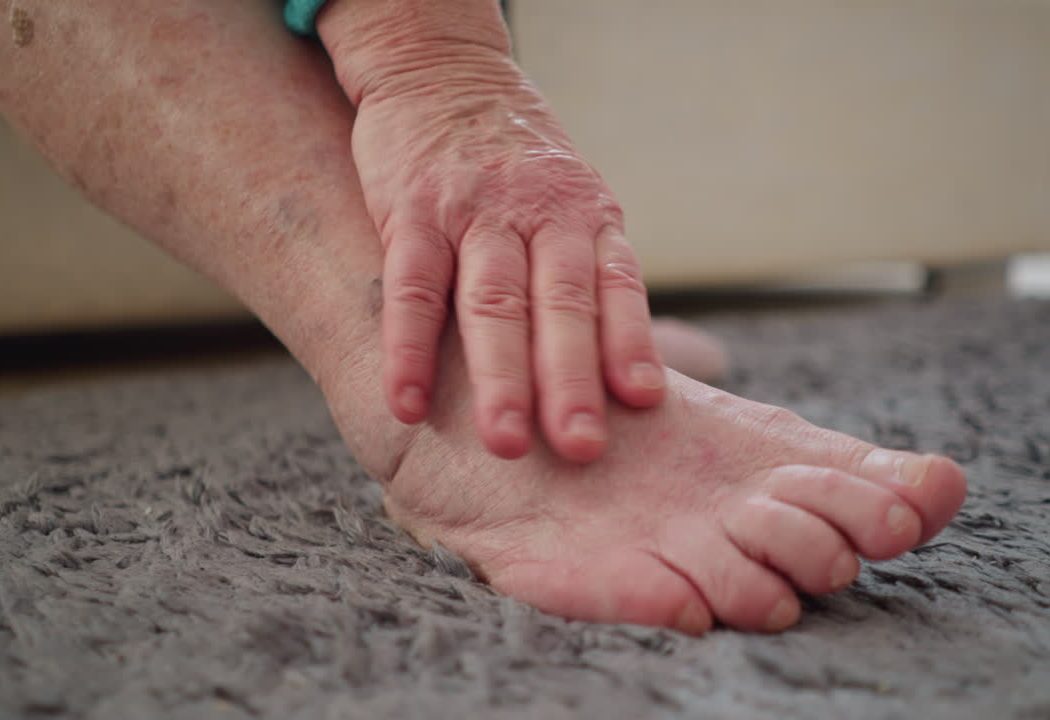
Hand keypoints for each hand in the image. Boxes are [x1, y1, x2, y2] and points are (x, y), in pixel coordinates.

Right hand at [347, 53, 664, 462]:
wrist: (441, 70)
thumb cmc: (515, 162)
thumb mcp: (570, 200)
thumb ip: (588, 274)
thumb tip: (624, 376)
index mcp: (587, 217)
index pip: (616, 286)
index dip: (631, 343)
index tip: (644, 402)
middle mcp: (539, 214)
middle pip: (561, 305)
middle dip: (571, 380)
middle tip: (580, 448)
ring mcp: (475, 212)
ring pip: (492, 301)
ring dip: (498, 376)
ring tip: (501, 444)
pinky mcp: (412, 211)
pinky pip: (411, 286)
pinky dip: (407, 349)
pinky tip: (405, 403)